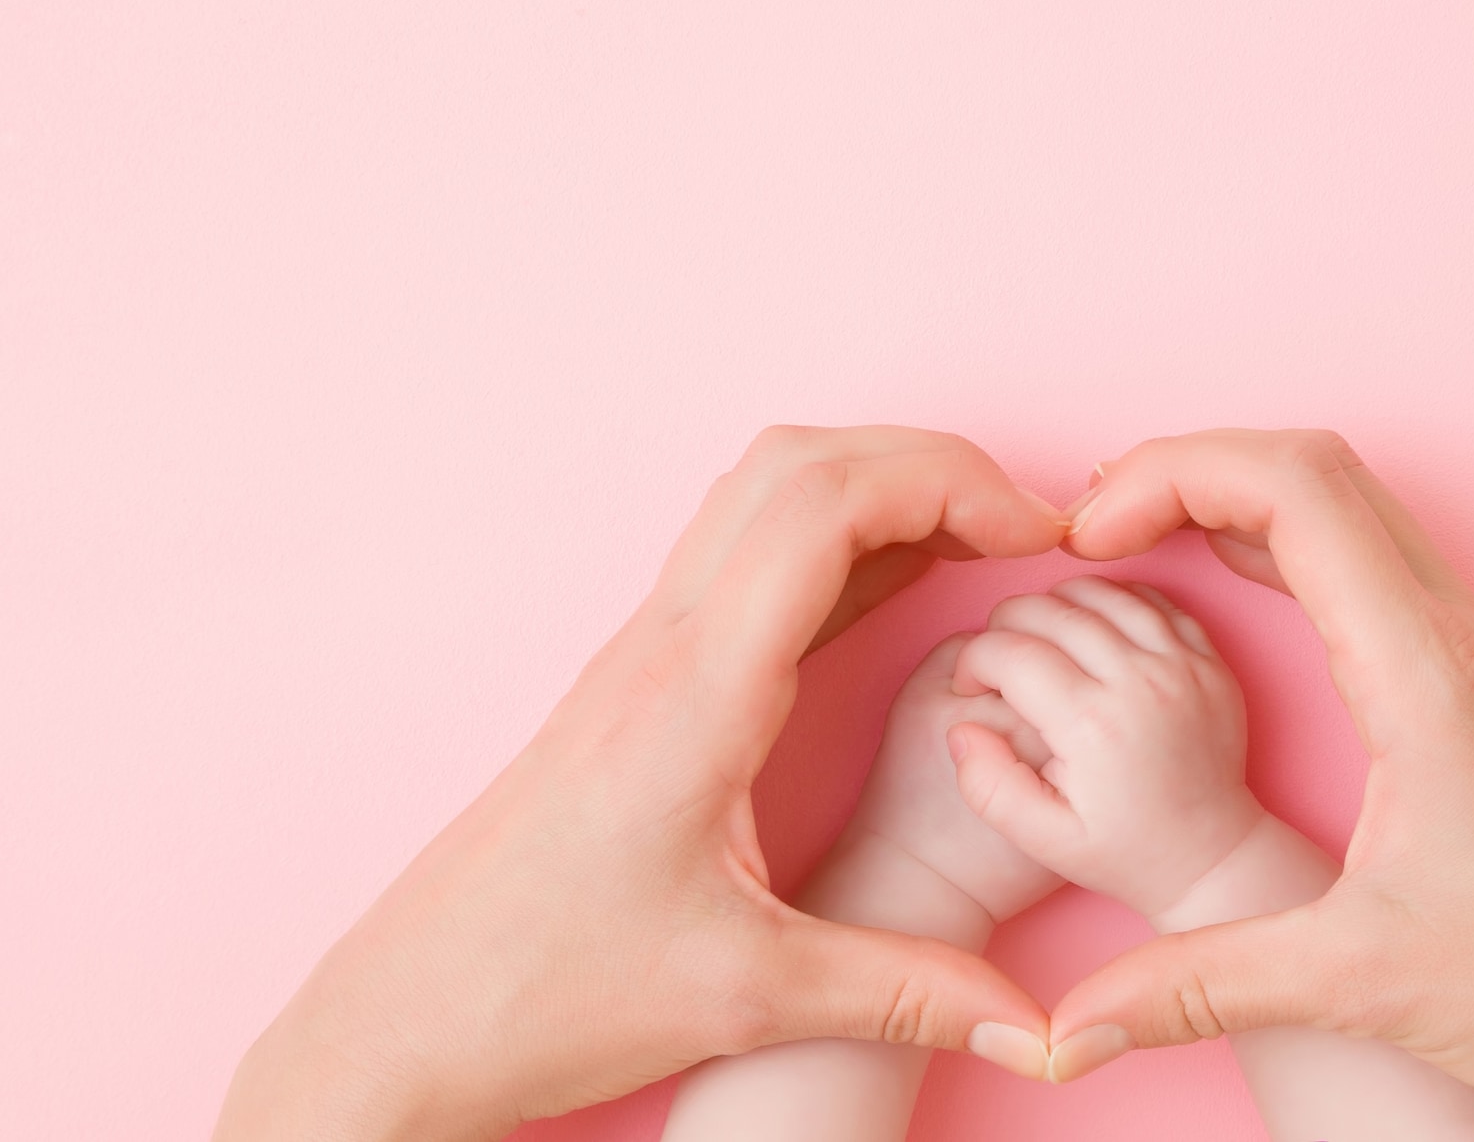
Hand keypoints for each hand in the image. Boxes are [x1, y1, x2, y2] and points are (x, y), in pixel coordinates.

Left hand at [213, 426, 1067, 1141]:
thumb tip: (1043, 1031)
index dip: (951, 484)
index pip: (825, 506)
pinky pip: (749, 561)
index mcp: (696, 693)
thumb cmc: (548, 997)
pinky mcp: (644, 682)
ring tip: (976, 542)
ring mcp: (645, 654)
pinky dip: (838, 542)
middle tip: (1027, 524)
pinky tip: (899, 585)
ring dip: (877, 486)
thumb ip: (906, 992)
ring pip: (763, 494)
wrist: (407, 1018)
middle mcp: (664, 646)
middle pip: (798, 464)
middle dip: (929, 464)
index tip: (1041, 534)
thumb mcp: (748, 999)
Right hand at [945, 575, 1264, 919]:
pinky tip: (1092, 628)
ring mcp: (1181, 664)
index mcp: (1092, 726)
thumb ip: (989, 788)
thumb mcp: (1044, 840)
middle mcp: (1139, 682)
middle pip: (1050, 610)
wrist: (1209, 854)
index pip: (1008, 652)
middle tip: (999, 657)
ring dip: (1057, 604)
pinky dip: (1112, 601)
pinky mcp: (1208, 659)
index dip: (973, 661)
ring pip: (1101, 593)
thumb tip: (961, 729)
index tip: (971, 686)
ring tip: (1041, 638)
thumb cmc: (1122, 850)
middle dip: (1006, 624)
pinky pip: (1153, 600)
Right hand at [1042, 430, 1473, 1141]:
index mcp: (1430, 675)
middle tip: (1093, 524)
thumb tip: (1070, 1027)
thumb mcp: (1356, 986)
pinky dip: (1282, 544)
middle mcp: (1463, 639)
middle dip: (1191, 468)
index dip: (1175, 475)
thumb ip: (1194, 987)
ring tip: (1139, 538)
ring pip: (1349, 506)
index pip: (1297, 488)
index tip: (1089, 530)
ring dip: (1238, 497)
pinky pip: (1370, 564)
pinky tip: (1229, 585)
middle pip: (1317, 468)